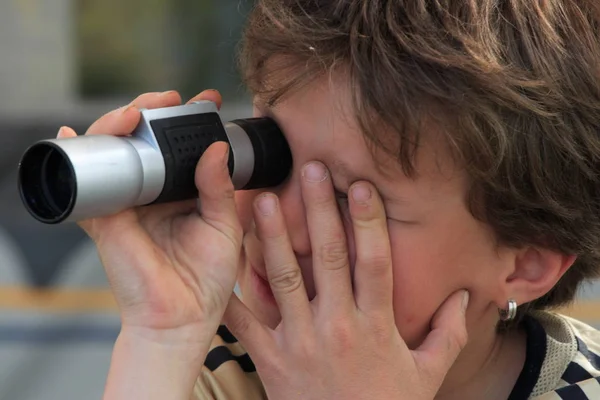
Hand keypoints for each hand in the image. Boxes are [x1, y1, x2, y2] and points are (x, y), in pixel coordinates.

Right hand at [58, 90, 241, 348]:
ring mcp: (126, 203)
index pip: (178, 147)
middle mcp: (152, 193)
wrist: (182, 317)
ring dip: (117, 124)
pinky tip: (77, 134)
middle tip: (170, 99)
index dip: (187, 121)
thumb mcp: (224, 226)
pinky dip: (78, 154)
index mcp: (181, 193)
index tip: (208, 100)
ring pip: (113, 152)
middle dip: (150, 112)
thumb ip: (219, 187)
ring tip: (135, 112)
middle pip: (141, 141)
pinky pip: (87, 182)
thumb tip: (216, 147)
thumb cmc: (207, 278)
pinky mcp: (105, 217)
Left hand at [223, 162, 468, 399]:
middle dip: (320, 209)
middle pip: (328, 256)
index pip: (375, 262)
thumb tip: (468, 299)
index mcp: (377, 325)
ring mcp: (301, 341)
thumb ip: (449, 334)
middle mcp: (338, 326)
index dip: (369, 221)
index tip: (361, 186)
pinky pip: (247, 321)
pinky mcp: (271, 359)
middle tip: (310, 168)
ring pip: (284, 278)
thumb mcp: (427, 375)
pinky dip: (233, 289)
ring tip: (263, 199)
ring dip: (274, 235)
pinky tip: (222, 257)